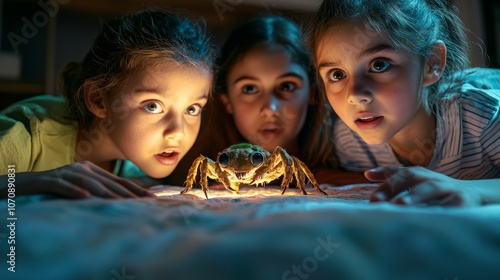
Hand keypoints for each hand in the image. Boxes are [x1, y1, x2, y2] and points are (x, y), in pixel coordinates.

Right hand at [2, 161, 155, 198]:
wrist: (27, 184)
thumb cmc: (59, 188)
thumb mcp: (82, 188)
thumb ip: (100, 191)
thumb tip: (123, 201)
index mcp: (92, 170)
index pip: (118, 181)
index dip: (135, 190)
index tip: (152, 198)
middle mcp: (83, 169)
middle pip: (108, 182)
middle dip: (127, 193)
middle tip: (143, 202)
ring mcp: (67, 173)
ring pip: (89, 184)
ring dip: (105, 193)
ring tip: (119, 202)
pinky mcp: (51, 180)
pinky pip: (64, 186)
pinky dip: (75, 191)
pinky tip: (85, 197)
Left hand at [364, 166, 480, 206]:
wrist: (474, 194)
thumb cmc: (436, 189)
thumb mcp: (415, 180)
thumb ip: (392, 177)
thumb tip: (367, 174)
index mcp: (419, 174)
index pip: (399, 173)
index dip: (384, 179)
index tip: (370, 188)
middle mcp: (431, 178)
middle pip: (411, 177)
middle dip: (392, 187)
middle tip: (377, 200)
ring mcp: (447, 188)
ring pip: (430, 189)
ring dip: (414, 195)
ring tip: (401, 205)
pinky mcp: (462, 201)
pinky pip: (450, 204)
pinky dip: (439, 209)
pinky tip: (428, 217)